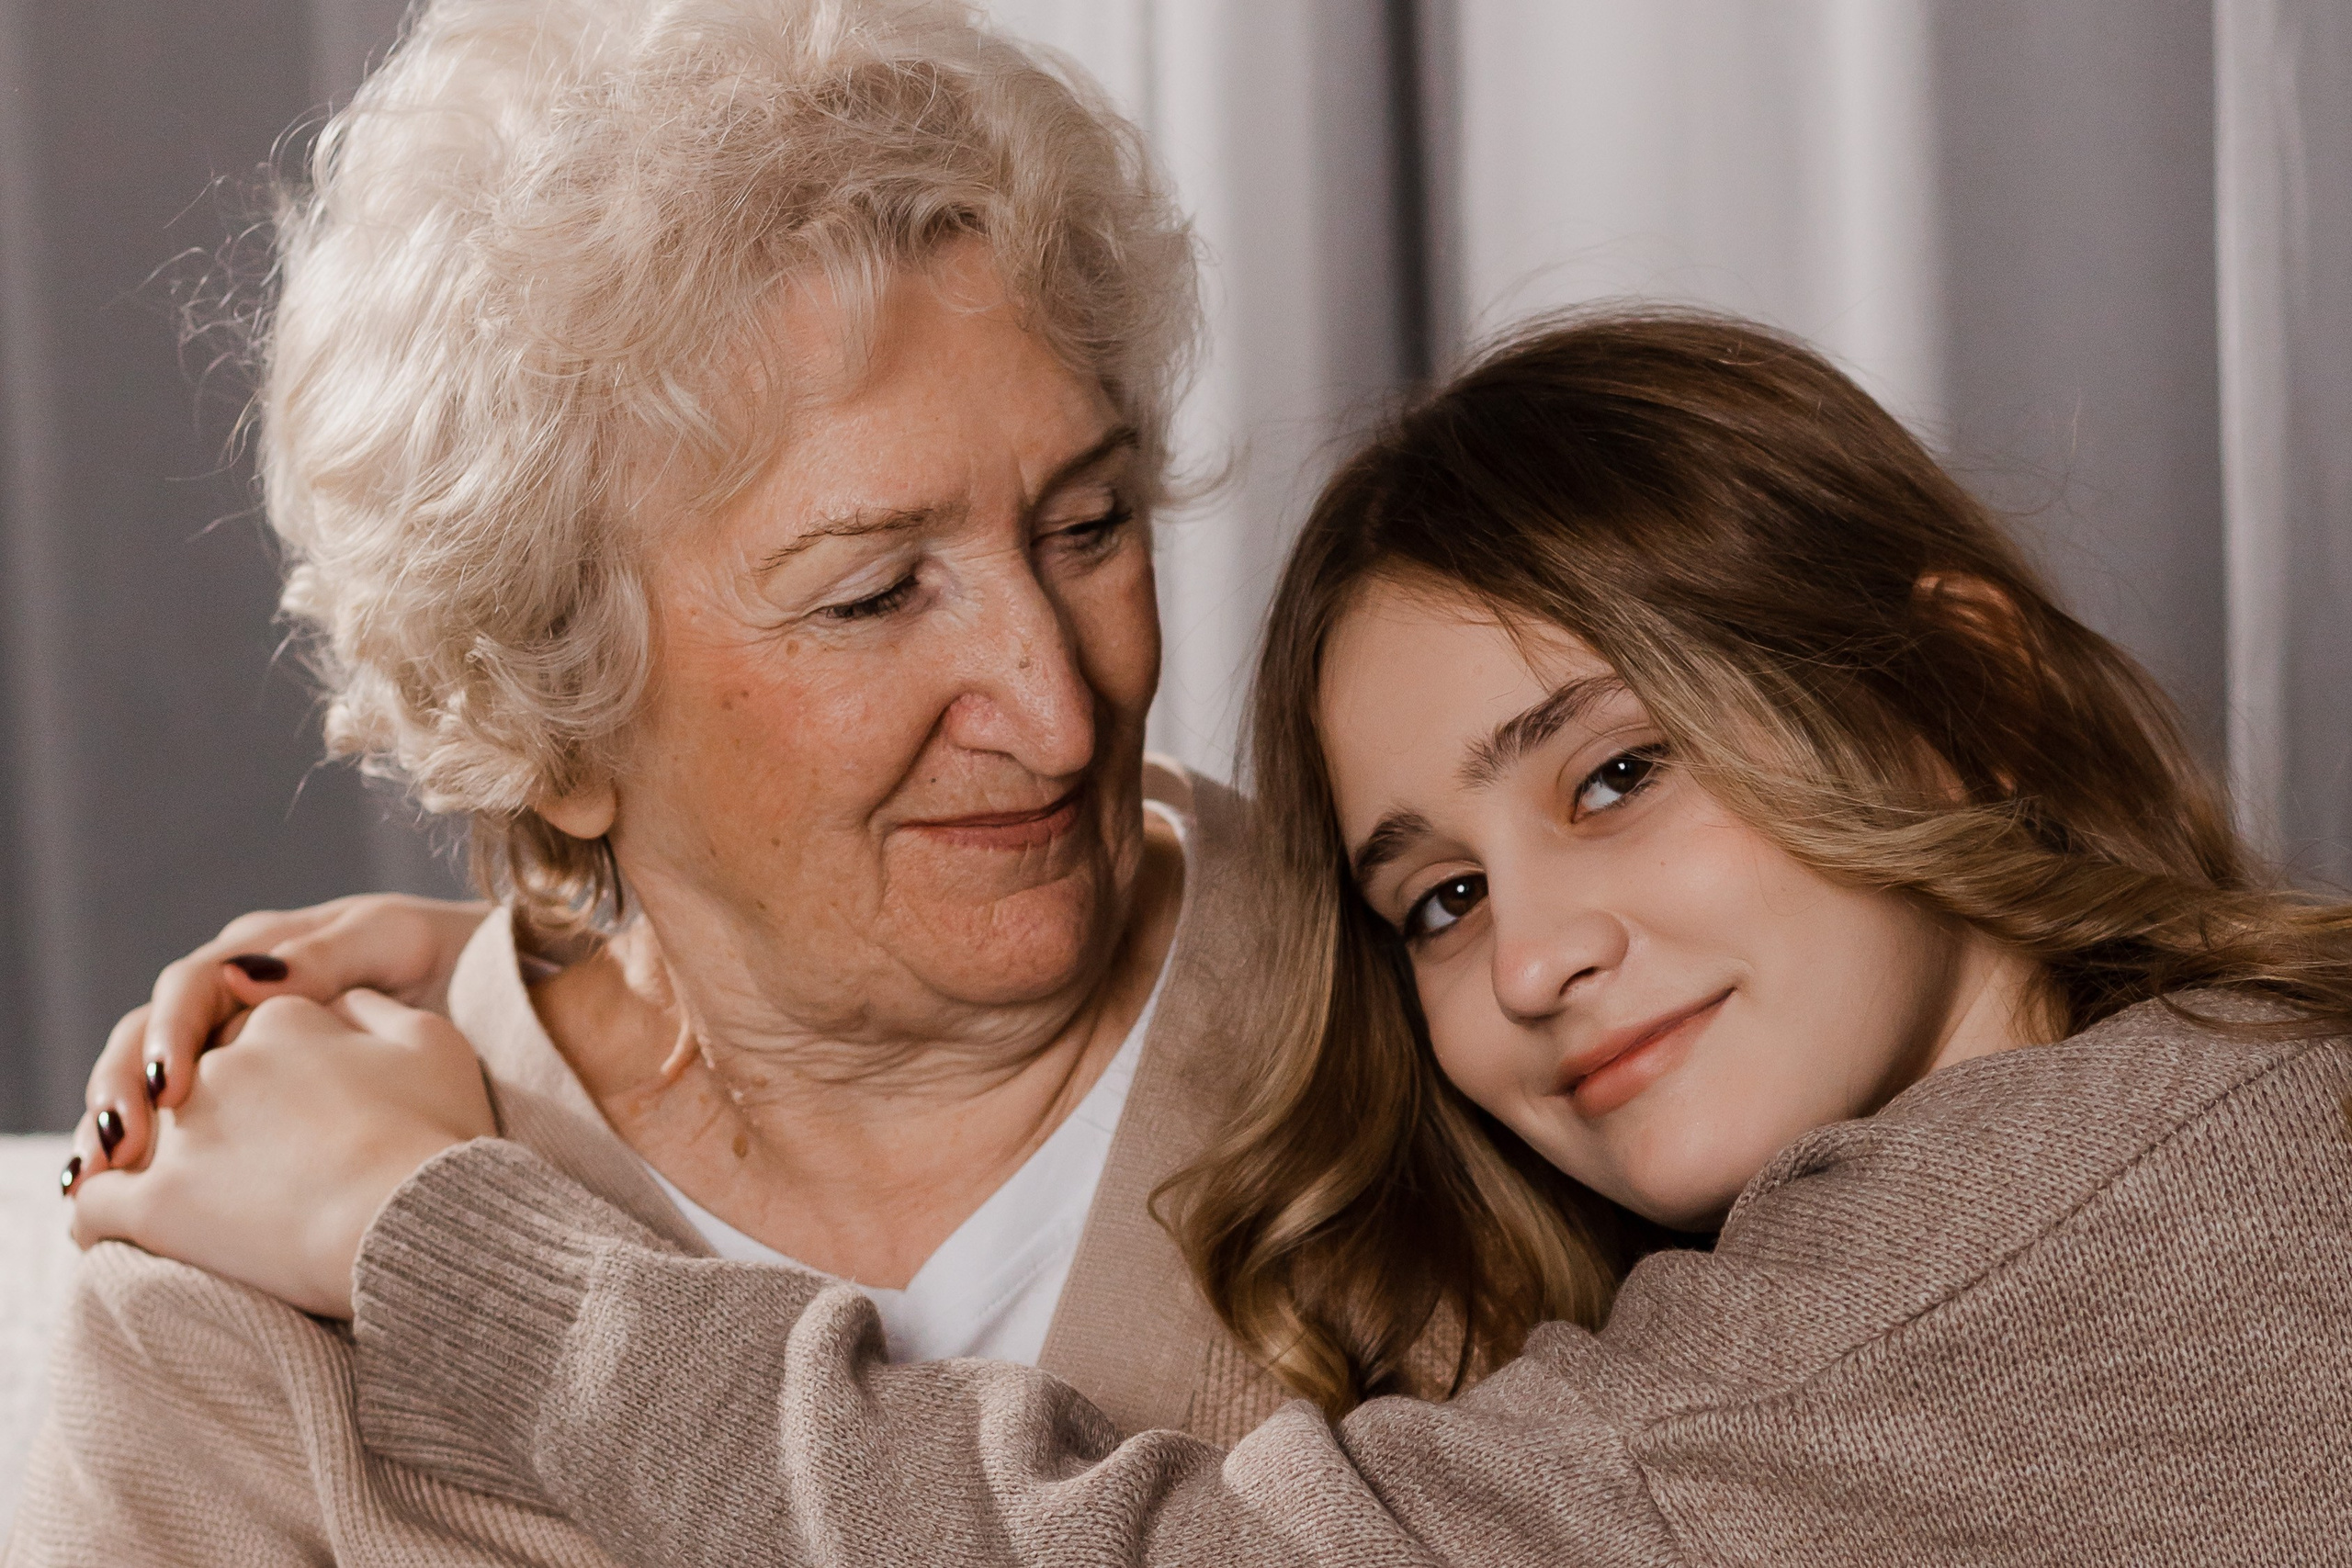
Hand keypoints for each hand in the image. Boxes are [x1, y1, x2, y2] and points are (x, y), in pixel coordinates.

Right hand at [67, 895, 490, 1187]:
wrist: (487, 983)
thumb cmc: (441, 954)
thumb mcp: (392, 942)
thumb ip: (325, 955)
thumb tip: (250, 977)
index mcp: (258, 953)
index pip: (188, 989)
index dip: (170, 1035)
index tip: (172, 1087)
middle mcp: (233, 997)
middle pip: (149, 1039)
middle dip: (121, 1090)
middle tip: (113, 1149)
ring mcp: (237, 1048)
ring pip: (153, 1084)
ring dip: (117, 1128)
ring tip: (92, 1180)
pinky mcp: (251, 1097)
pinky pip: (188, 1122)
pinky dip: (152, 1159)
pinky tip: (118, 1199)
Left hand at [69, 989, 497, 1317]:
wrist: (414, 1220)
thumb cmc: (438, 1137)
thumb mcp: (435, 1046)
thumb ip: (377, 1010)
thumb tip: (341, 1001)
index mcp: (284, 1017)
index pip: (251, 1027)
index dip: (264, 1065)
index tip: (282, 1103)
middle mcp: (221, 1061)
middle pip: (191, 1076)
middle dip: (190, 1104)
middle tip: (225, 1153)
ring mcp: (182, 1130)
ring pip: (132, 1132)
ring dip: (132, 1153)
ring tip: (154, 1186)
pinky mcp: (153, 1202)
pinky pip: (95, 1202)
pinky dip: (94, 1207)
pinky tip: (106, 1222)